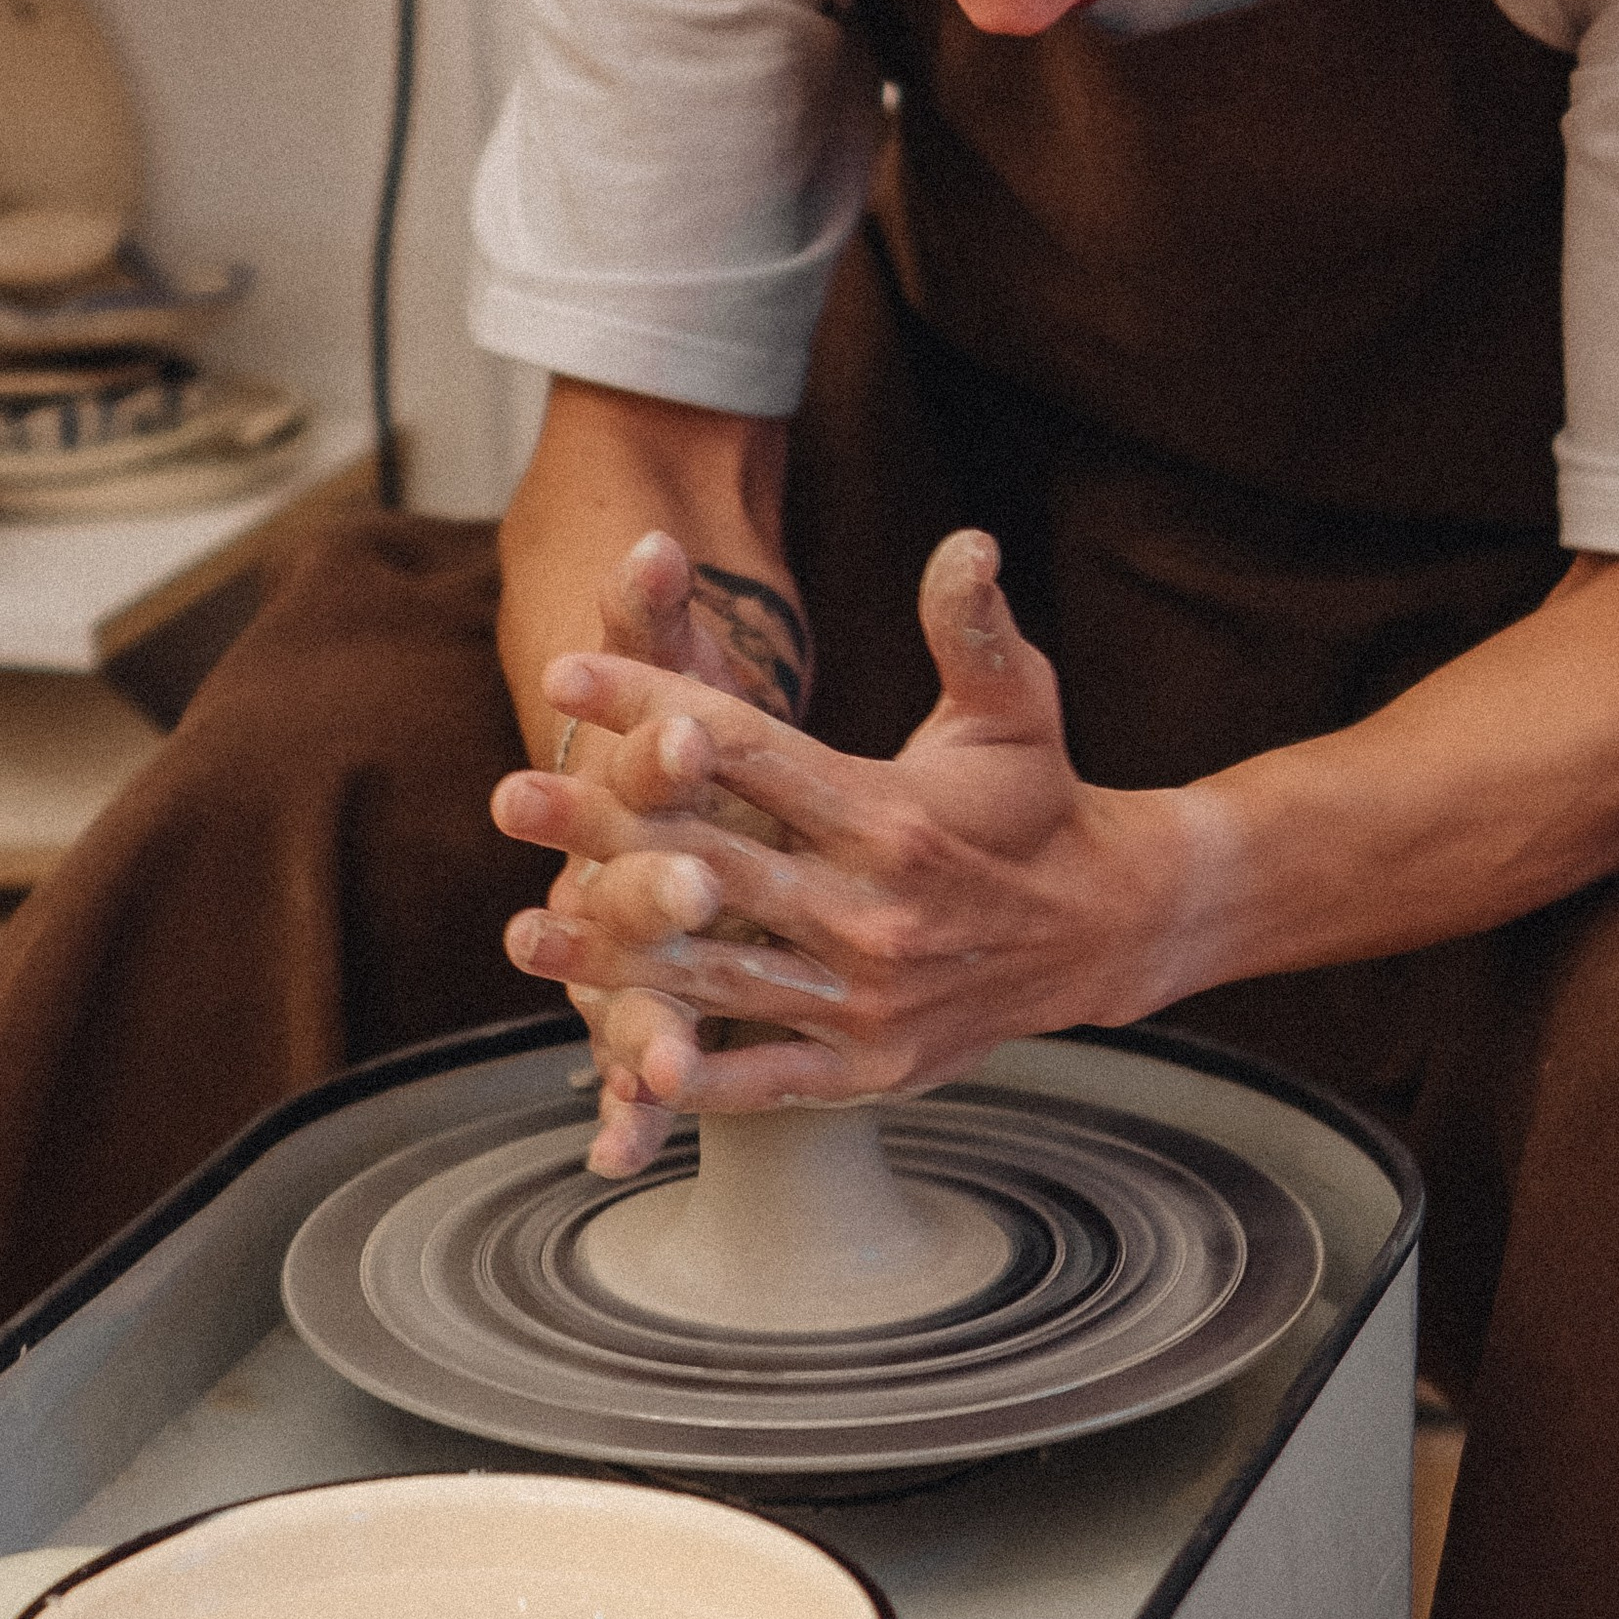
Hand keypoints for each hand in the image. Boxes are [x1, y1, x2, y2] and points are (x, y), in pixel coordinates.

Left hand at [491, 531, 1203, 1140]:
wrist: (1108, 930)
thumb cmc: (1038, 802)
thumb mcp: (1016, 705)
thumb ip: (972, 627)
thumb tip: (966, 540)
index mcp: (894, 815)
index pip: (751, 752)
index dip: (653, 707)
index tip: (568, 672)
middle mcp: (876, 911)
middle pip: (713, 864)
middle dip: (603, 832)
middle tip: (510, 797)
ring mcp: (869, 999)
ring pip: (722, 977)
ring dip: (617, 960)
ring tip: (526, 936)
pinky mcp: (871, 1066)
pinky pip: (768, 1078)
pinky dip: (698, 1077)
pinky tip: (621, 1063)